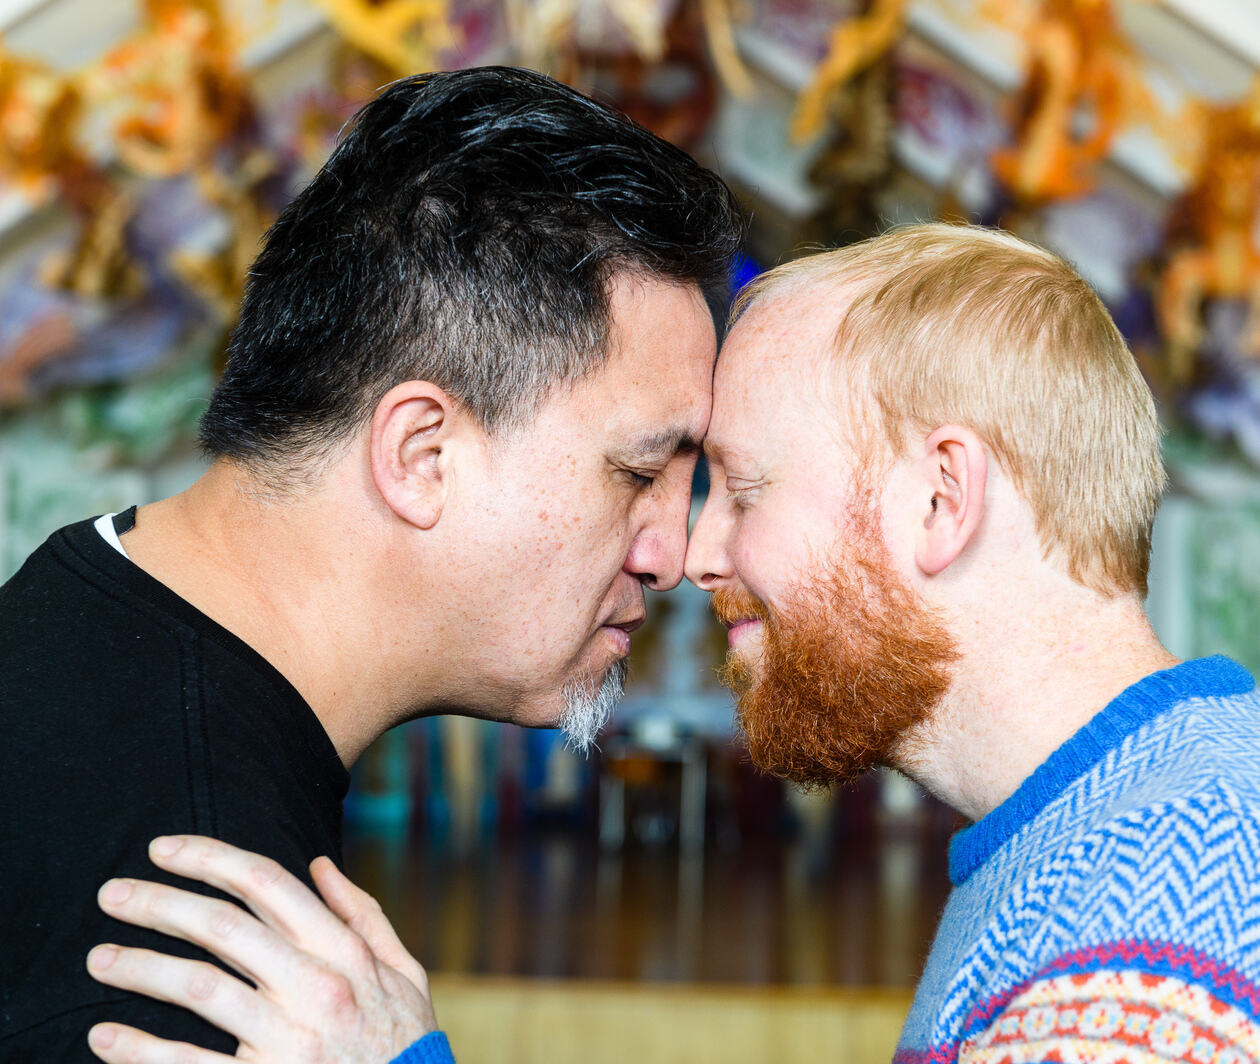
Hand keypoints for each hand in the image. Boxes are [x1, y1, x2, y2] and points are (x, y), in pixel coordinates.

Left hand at [85, 835, 436, 1062]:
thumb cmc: (404, 1042)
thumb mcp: (403, 971)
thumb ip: (363, 915)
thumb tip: (319, 864)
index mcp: (344, 952)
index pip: (267, 883)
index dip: (209, 857)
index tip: (164, 849)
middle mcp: (316, 987)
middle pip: (222, 927)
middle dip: (159, 903)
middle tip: (112, 893)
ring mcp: (288, 1040)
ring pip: (199, 988)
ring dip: (140, 969)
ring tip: (99, 959)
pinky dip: (139, 1050)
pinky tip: (105, 1036)